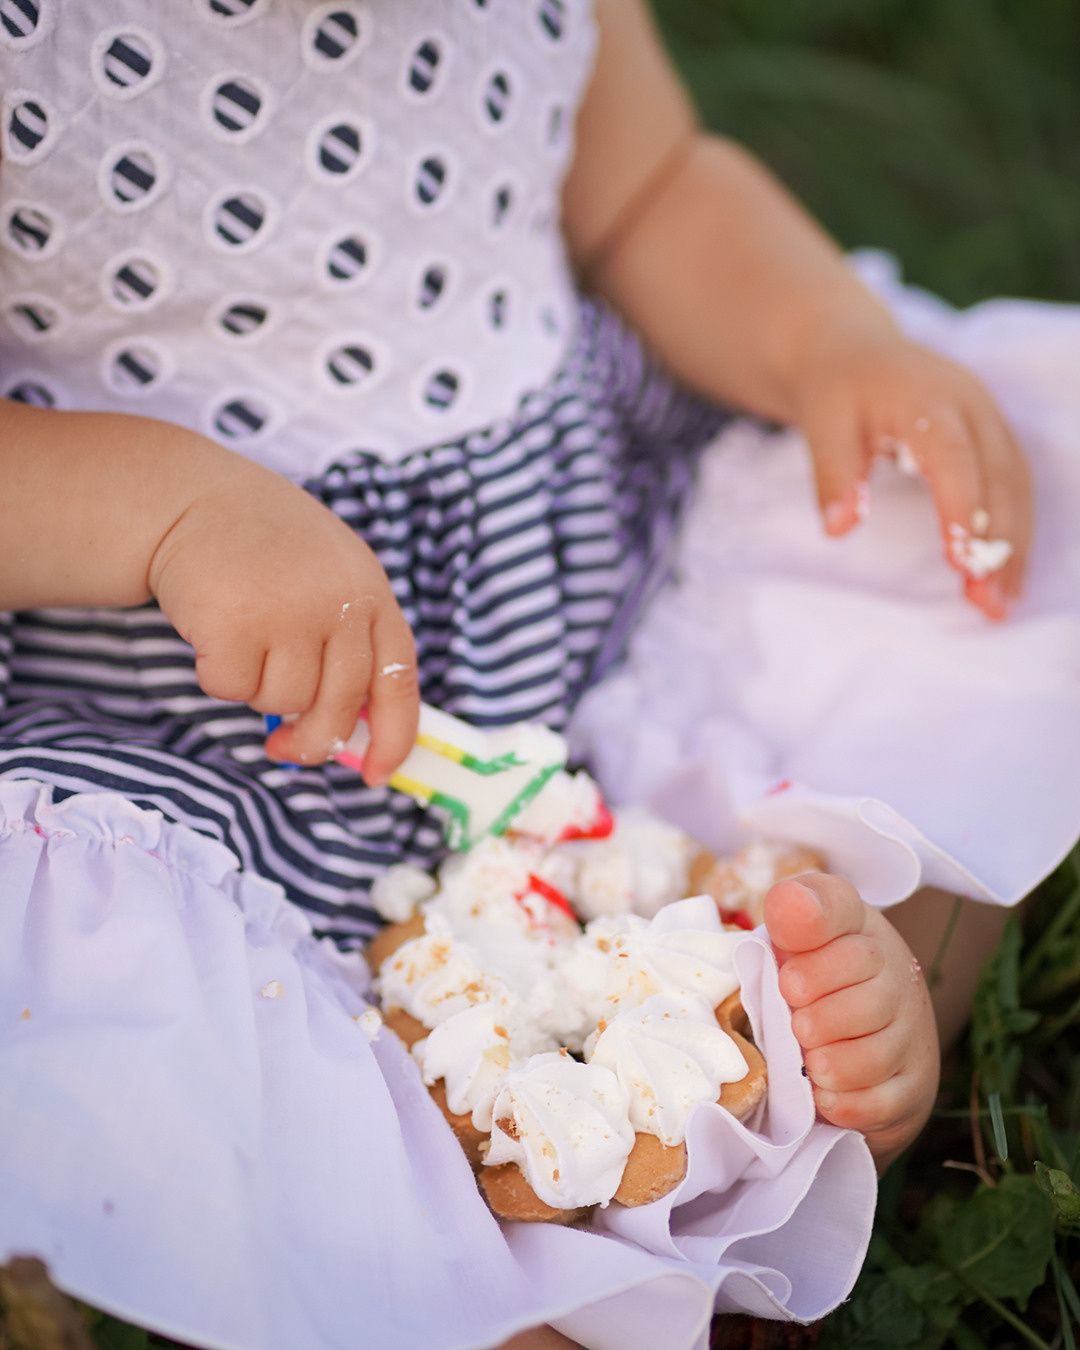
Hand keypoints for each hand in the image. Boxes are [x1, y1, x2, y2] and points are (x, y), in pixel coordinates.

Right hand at [148, 456, 417, 782]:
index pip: (399, 683)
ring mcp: (289, 613)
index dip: (394, 738)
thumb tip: (352, 736)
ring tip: (245, 637)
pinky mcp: (235, 622)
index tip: (376, 775)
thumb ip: (348, 645)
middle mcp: (339, 604)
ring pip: (281, 703)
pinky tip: (213, 629)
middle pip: (338, 709)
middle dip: (310, 741)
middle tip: (282, 746)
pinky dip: (216, 674)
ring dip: (257, 688)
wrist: (194, 499)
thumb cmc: (265, 550)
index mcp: (371, 596)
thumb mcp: (330, 580)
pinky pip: (231, 690)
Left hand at [764, 872, 939, 1171]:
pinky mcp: (912, 1086)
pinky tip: (823, 1093)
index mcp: (858, 928)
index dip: (810, 954)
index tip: (788, 982)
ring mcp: (909, 1034)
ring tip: (808, 1060)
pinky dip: (846, 1102)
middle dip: (818, 1020)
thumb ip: (792, 913)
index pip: (840, 915)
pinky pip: (882, 1102)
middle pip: (866, 1002)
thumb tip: (789, 902)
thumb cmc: (812, 974)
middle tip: (796, 1026)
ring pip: (874, 1057)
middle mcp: (895, 976)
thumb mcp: (797, 934)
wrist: (859, 1028)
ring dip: (830, 1064)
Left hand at [792, 329, 1031, 619]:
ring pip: (1017, 487)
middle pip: (999, 479)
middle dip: (997, 544)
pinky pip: (1015, 486)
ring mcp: (990, 419)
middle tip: (986, 603)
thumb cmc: (836, 388)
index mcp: (929, 399)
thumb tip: (838, 528)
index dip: (963, 511)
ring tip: (1000, 603)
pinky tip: (1005, 574)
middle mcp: (973, 405)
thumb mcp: (821, 422)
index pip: (955, 459)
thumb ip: (832, 473)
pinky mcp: (993, 435)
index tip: (962, 564)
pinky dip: (1014, 532)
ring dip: (1014, 547)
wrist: (854, 349)